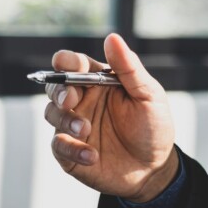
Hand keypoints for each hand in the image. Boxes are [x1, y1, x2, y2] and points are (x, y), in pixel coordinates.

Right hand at [44, 33, 178, 202]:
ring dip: (65, 120)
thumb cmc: (153, 128)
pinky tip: (91, 155)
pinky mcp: (70, 152)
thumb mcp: (149, 95)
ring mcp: (73, 126)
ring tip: (85, 130)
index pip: (74, 64)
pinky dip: (71, 149)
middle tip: (71, 101)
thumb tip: (112, 38)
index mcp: (98, 82)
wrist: (154, 169)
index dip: (66, 61)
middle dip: (59, 91)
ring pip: (52, 114)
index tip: (65, 63)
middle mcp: (82, 101)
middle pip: (55, 87)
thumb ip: (129, 68)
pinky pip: (58, 145)